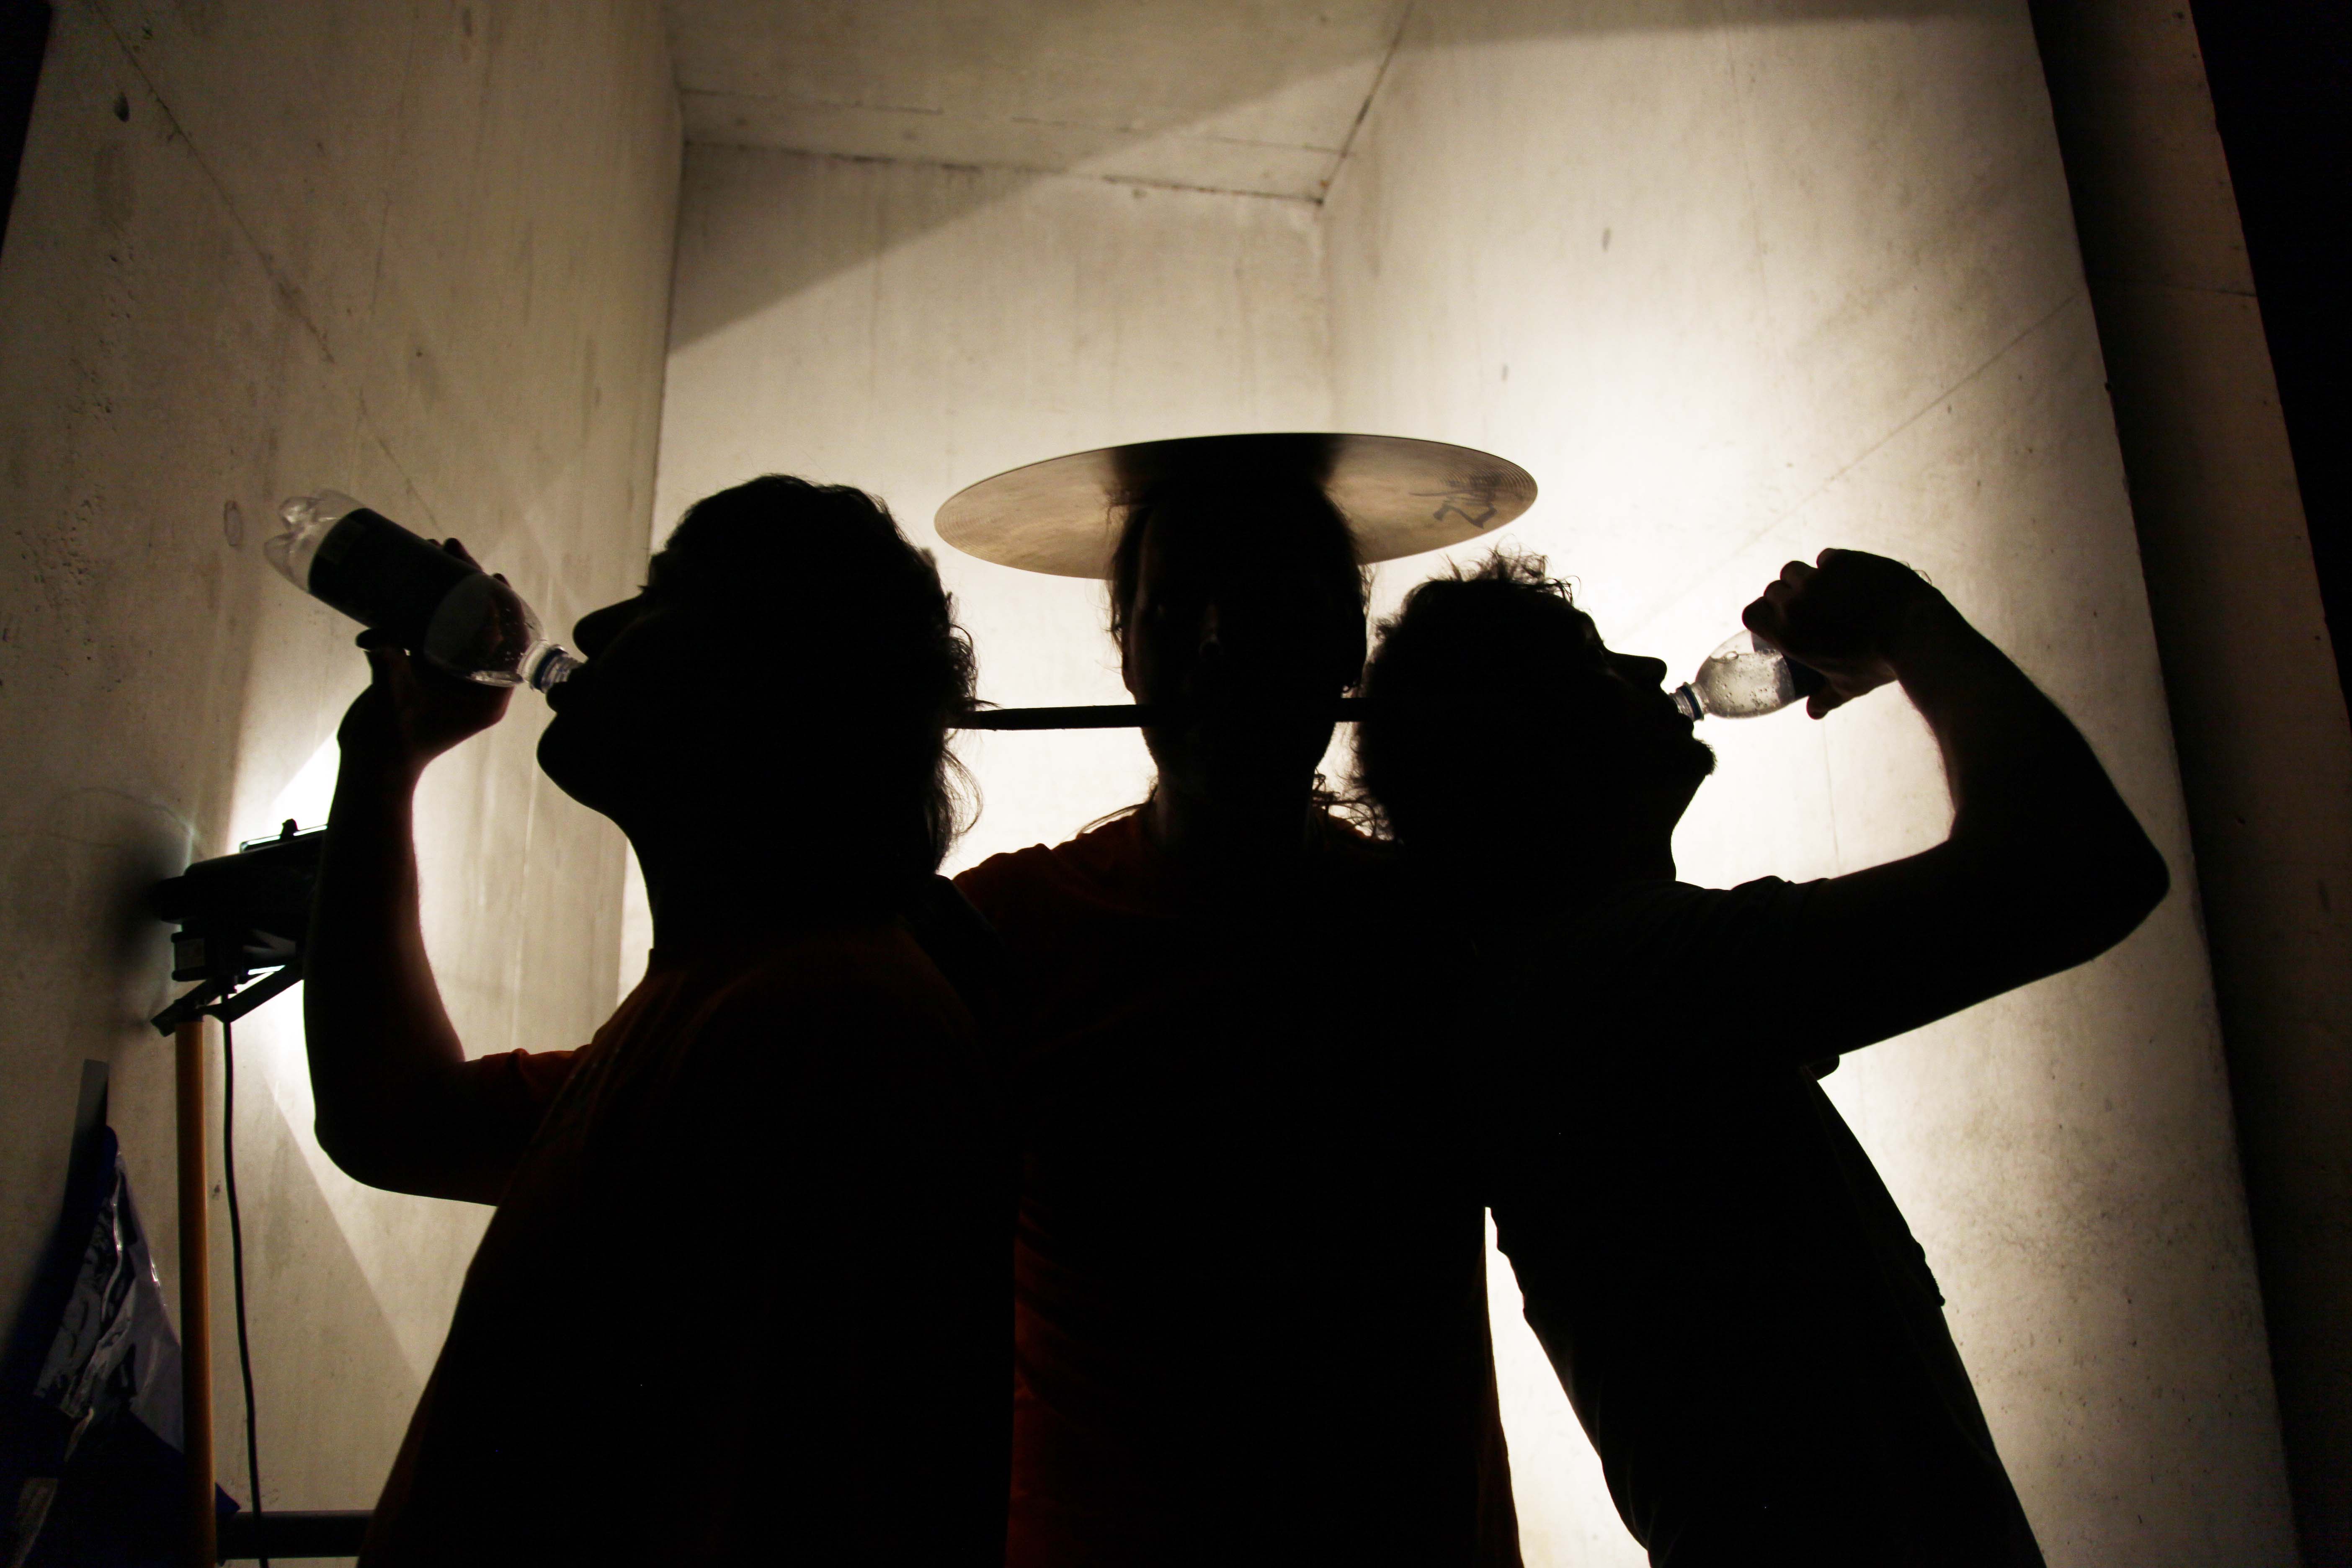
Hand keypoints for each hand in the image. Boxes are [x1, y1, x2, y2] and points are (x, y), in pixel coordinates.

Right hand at [335, 539, 511, 780]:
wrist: (372, 764)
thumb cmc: (391, 740)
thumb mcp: (394, 699)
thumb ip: (391, 665)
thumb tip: (381, 636)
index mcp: (490, 694)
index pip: (510, 642)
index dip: (505, 606)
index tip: (492, 576)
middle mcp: (478, 681)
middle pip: (486, 624)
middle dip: (470, 584)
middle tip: (454, 548)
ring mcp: (455, 674)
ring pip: (460, 621)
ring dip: (448, 587)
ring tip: (434, 551)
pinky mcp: (430, 669)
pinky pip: (435, 629)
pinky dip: (425, 604)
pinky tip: (414, 576)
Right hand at [1741, 548, 1948, 717]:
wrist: (1914, 631)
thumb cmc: (1878, 663)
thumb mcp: (1849, 686)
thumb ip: (1826, 698)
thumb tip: (1814, 712)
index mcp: (1790, 635)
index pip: (1752, 613)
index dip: (1762, 614)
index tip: (1775, 618)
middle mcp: (1796, 604)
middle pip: (1774, 590)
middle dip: (1785, 597)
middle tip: (1805, 607)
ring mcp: (1817, 579)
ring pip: (1794, 570)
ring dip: (1803, 578)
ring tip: (1823, 589)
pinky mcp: (1841, 560)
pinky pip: (1825, 558)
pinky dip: (1832, 566)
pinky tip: (1847, 579)